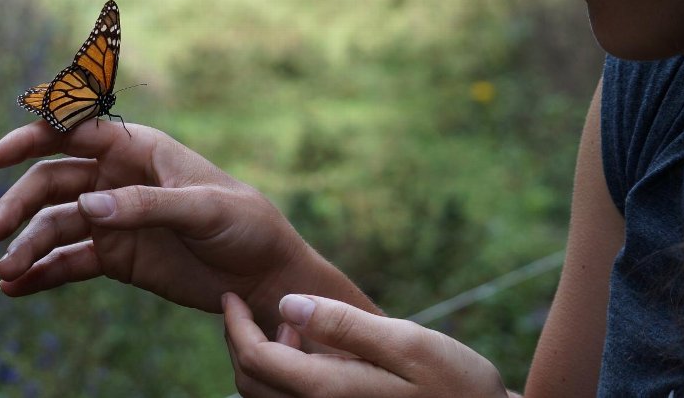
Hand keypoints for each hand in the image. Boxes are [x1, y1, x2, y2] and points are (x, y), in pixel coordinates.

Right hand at [0, 120, 316, 321]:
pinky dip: (42, 274)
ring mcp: (112, 218)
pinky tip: (15, 289)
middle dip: (19, 203)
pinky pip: (69, 262)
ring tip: (5, 272)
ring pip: (55, 225)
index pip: (74, 133)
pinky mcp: (115, 256)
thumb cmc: (244, 224)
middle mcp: (116, 178)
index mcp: (138, 149)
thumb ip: (147, 204)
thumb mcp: (203, 209)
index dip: (31, 138)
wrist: (262, 275)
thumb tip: (89, 205)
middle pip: (52, 182)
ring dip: (26, 245)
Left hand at [223, 292, 508, 397]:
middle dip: (238, 343)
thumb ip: (344, 323)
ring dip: (260, 363)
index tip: (228, 294)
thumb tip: (287, 304)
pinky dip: (281, 380)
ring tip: (288, 329)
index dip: (233, 326)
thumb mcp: (407, 342)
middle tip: (246, 306)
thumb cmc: (456, 385)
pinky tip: (310, 356)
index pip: (254, 361)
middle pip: (250, 385)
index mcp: (328, 391)